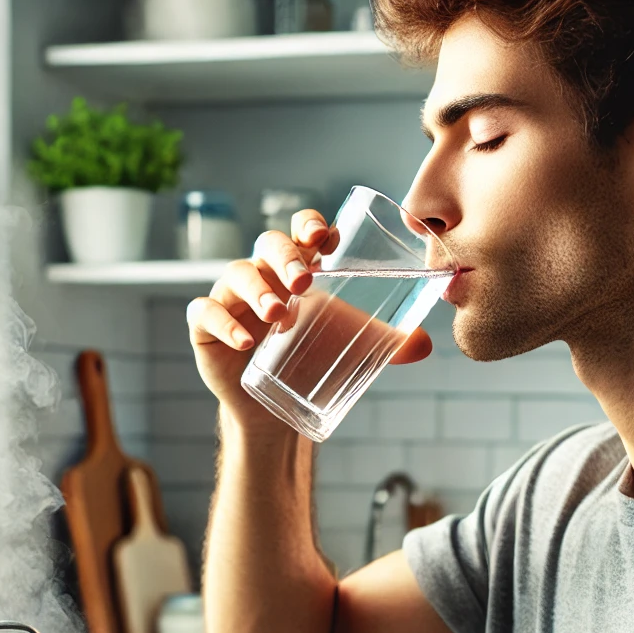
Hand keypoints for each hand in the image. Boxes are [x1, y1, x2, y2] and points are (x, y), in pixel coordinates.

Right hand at [186, 209, 432, 431]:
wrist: (276, 408)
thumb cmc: (313, 362)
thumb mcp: (350, 348)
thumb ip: (387, 343)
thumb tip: (427, 344)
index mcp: (298, 268)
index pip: (300, 231)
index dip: (308, 224)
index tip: (323, 236)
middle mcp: (263, 275)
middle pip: (267, 246)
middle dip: (285, 258)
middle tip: (304, 282)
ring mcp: (232, 298)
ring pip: (237, 274)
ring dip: (258, 290)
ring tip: (279, 316)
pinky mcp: (207, 326)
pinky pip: (206, 313)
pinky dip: (225, 323)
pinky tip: (248, 341)